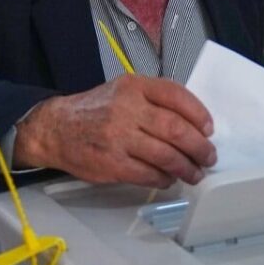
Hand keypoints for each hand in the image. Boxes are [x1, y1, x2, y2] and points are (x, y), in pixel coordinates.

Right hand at [13, 75, 215, 187]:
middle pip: (176, 129)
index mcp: (133, 86)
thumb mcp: (123, 91)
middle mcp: (127, 109)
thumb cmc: (95, 111)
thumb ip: (154, 100)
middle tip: (208, 156)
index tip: (209, 129)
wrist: (54, 128)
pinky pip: (149, 174)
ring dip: (187, 167)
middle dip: (199, 146)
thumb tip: (193, 124)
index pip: (176, 96)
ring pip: (166, 155)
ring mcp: (118, 137)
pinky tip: (170, 178)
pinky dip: (165, 178)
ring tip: (195, 173)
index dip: (199, 114)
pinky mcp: (112, 163)